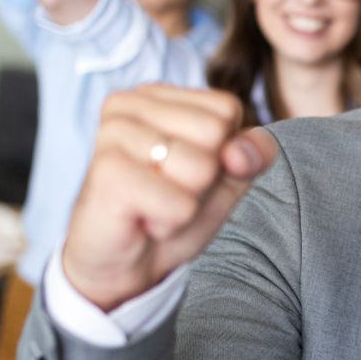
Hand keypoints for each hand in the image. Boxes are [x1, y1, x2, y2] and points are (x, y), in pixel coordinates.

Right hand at [61, 85, 276, 311]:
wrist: (126, 264)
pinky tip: (141, 220)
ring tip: (154, 204)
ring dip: (186, 202)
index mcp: (157, 95)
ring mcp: (114, 134)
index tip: (186, 172)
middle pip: (215, 132)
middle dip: (204, 177)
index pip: (227, 109)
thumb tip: (240, 152)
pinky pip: (180, 204)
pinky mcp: (107, 172)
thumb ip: (253, 153)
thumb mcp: (227, 177)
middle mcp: (129, 103)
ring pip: (201, 168)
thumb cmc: (173, 210)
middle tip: (168, 191)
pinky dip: (170, 222)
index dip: (222, 152)